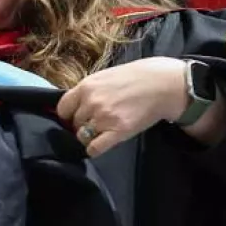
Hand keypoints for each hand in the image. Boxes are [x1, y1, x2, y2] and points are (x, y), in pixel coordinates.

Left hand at [57, 57, 189, 156]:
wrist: (162, 84)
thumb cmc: (136, 77)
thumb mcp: (105, 76)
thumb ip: (89, 90)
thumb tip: (74, 105)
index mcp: (86, 87)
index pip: (63, 108)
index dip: (68, 115)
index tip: (75, 117)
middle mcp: (91, 103)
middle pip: (74, 124)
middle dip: (82, 126)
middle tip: (95, 124)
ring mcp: (104, 118)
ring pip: (82, 137)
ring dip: (89, 137)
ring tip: (102, 132)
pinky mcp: (118, 132)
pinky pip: (94, 148)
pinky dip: (95, 149)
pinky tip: (103, 143)